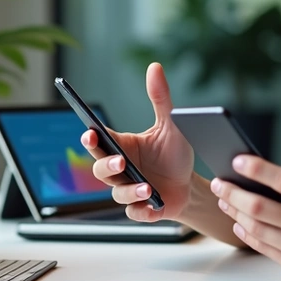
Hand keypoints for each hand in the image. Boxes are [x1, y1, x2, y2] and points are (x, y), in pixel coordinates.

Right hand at [81, 63, 194, 221]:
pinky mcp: (141, 208)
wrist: (191, 184)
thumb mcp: (172, 124)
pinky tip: (152, 206)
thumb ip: (160, 99)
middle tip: (120, 161)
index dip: (91, 137)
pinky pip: (134, 213)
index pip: (99, 140)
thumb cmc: (175, 154)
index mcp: (123, 145)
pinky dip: (141, 211)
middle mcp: (121, 168)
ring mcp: (129, 190)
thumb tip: (155, 67)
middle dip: (106, 165)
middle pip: (100, 168)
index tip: (89, 131)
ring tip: (146, 187)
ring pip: (116, 193)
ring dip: (129, 190)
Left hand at [211, 153, 280, 280]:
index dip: (255, 168)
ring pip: (255, 227)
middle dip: (232, 192)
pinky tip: (239, 225)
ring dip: (234, 213)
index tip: (238, 161)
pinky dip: (247, 235)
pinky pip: (263, 248)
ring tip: (224, 202)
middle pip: (258, 204)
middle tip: (219, 183)